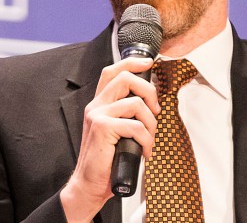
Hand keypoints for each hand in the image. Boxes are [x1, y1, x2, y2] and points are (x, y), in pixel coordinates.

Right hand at [60, 57, 159, 221]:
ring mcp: (97, 116)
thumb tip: (151, 103)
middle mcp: (96, 106)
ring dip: (151, 123)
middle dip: (149, 91)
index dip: (132, 63)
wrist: (89, 185)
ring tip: (149, 139)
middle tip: (156, 111)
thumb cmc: (107, 161)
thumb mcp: (117, 132)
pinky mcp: (102, 128)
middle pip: (125, 78)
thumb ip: (127, 116)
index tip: (149, 63)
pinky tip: (145, 152)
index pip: (112, 72)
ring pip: (136, 104)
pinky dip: (147, 140)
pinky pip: (136, 126)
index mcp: (99, 104)